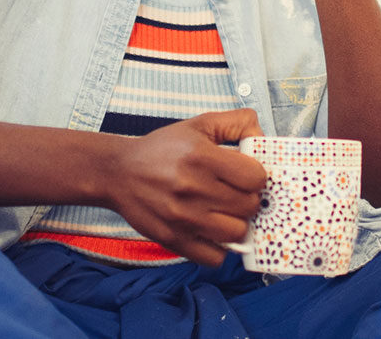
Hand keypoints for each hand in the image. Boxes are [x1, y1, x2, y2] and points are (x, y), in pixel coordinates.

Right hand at [103, 109, 266, 266]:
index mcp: (201, 156)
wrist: (118, 173)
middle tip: (233, 193)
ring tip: (222, 212)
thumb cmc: (162, 149)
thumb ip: (236, 123)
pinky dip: (218, 248)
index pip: (255, 177)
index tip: (244, 175)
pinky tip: (210, 231)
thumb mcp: (198, 125)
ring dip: (235, 223)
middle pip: (249, 206)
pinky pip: (215, 257)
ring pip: (237, 233)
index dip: (254, 176)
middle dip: (246, 199)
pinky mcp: (174, 239)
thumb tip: (262, 137)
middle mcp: (192, 188)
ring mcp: (183, 217)